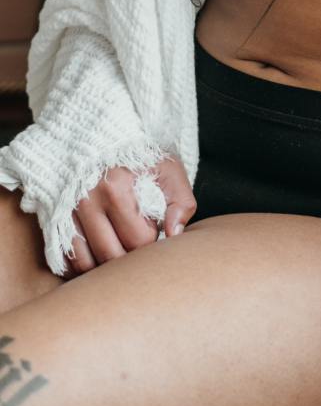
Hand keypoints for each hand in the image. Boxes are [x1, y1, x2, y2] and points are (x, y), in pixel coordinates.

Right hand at [64, 155, 196, 276]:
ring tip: (121, 246)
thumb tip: (174, 234)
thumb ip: (180, 200)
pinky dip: (83, 265)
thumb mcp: (168, 169)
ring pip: (86, 264)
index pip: (139, 239)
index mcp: (115, 187)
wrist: (106, 140)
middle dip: (131, 256)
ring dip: (106, 265)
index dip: (153, 239)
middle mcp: (86, 201)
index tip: (154, 226)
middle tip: (138, 240)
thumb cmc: (141, 158)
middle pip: (111, 256)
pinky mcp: (56, 220)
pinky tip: (99, 253)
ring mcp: (66, 212)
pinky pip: (67, 259)